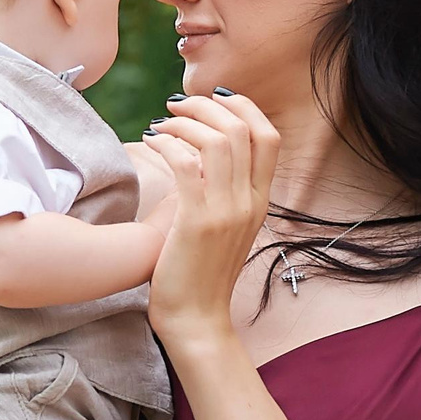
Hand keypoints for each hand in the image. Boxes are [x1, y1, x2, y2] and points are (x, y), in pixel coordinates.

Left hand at [142, 89, 278, 349]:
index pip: (269, 137)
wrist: (196, 320)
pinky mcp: (198, 222)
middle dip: (207, 107)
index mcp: (260, 201)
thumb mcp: (225, 228)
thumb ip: (223, 192)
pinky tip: (151, 143)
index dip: (244, 108)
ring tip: (162, 123)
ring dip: (186, 123)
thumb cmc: (201, 273)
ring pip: (217, 141)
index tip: (213, 100)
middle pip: (243, 129)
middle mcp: (250, 202)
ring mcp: (227, 212)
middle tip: (177, 106)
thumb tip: (202, 155)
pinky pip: (186, 165)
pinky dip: (167, 145)